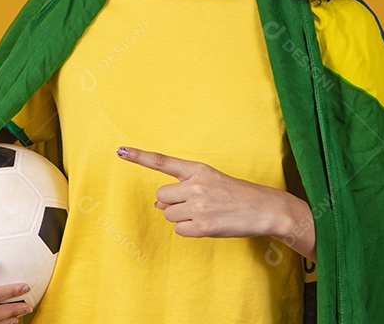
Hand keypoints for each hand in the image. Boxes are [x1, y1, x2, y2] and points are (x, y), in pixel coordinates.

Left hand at [116, 145, 315, 260]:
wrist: (263, 208)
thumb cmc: (235, 194)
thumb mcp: (210, 181)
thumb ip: (183, 188)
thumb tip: (158, 204)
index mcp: (197, 169)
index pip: (162, 161)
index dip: (139, 157)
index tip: (120, 151)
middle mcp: (194, 185)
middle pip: (162, 196)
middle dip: (174, 203)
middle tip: (197, 204)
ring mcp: (197, 207)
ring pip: (169, 215)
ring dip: (182, 217)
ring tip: (205, 214)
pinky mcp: (201, 227)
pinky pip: (179, 231)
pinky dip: (190, 231)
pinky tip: (207, 224)